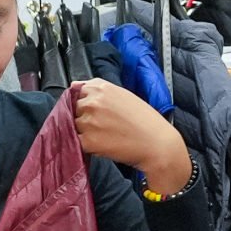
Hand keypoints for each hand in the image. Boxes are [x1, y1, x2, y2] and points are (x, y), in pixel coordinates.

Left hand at [66, 79, 187, 194]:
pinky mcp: (88, 142)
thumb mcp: (123, 95)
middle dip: (81, 117)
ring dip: (82, 132)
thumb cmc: (145, 121)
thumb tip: (74, 85)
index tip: (91, 111)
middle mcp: (92, 102)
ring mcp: (88, 122)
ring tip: (103, 136)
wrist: (157, 144)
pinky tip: (101, 145)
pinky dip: (84, 145)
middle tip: (101, 126)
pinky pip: (76, 142)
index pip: (75, 92)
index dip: (82, 103)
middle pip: (72, 109)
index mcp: (101, 88)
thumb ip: (98, 89)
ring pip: (72, 126)